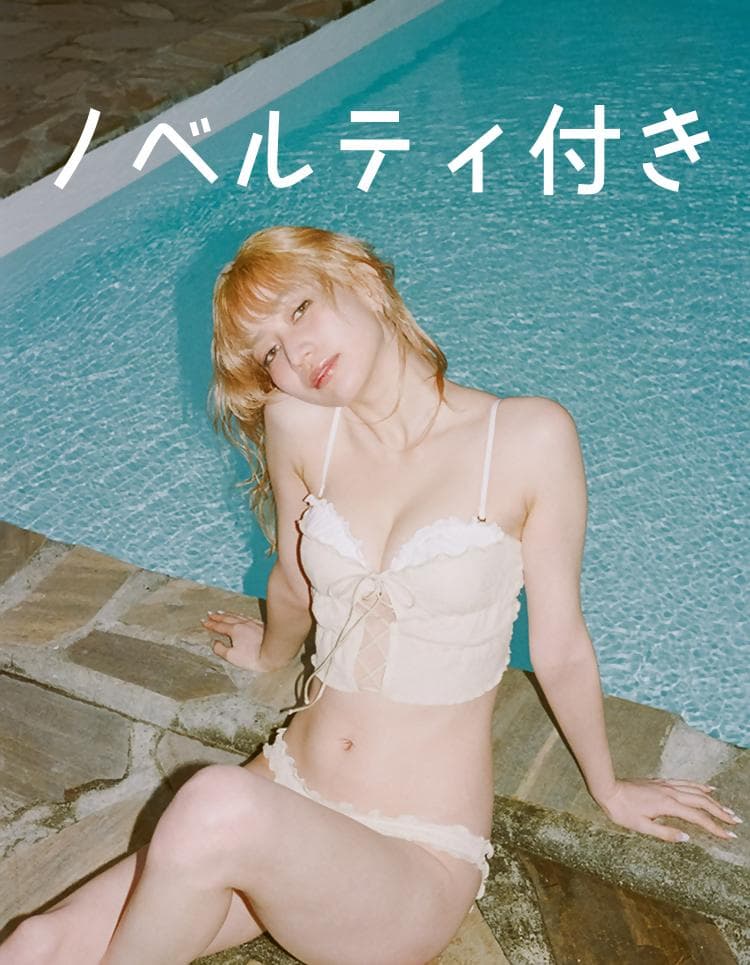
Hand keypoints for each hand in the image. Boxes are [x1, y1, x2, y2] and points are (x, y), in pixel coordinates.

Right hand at [200, 610, 270, 670]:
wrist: (273, 653)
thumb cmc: (253, 657)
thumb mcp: (232, 656)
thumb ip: (220, 649)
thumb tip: (214, 642)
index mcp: (234, 630)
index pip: (219, 626)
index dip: (210, 624)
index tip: (203, 621)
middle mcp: (242, 624)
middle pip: (227, 618)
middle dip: (217, 616)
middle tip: (210, 614)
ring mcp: (252, 623)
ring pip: (237, 615)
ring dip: (227, 614)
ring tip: (221, 612)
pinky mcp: (260, 624)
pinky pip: (245, 616)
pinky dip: (239, 615)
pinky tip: (239, 615)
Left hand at [594, 778, 740, 842]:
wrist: (608, 789)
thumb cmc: (622, 811)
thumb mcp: (641, 827)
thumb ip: (664, 833)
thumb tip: (686, 838)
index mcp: (668, 806)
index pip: (697, 818)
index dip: (715, 827)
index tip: (729, 835)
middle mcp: (670, 793)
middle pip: (702, 802)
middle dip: (720, 813)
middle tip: (736, 822)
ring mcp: (666, 785)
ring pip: (696, 791)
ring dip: (713, 800)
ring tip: (727, 808)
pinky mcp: (661, 782)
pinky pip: (685, 783)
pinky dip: (699, 786)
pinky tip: (707, 788)